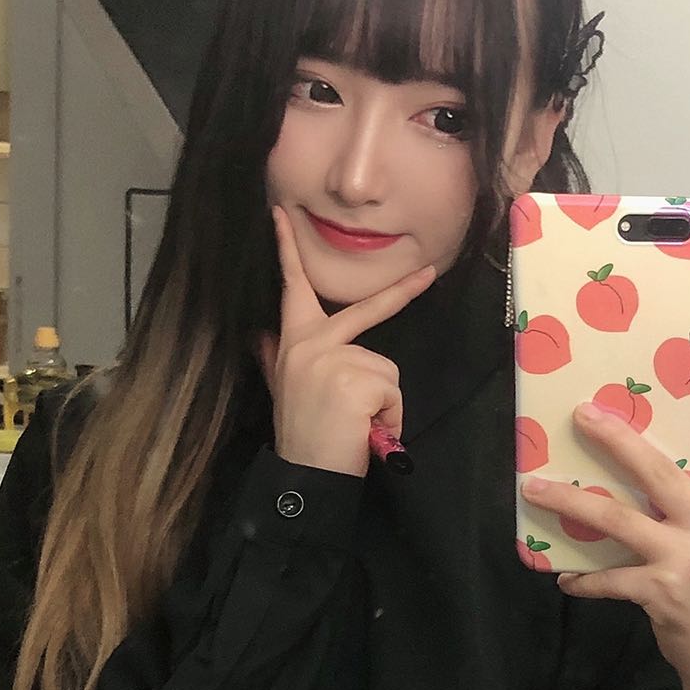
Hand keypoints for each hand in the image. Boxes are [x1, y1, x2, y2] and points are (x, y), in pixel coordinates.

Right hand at [257, 205, 435, 476]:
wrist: (305, 475)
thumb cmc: (301, 435)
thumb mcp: (282, 390)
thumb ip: (274, 359)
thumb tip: (259, 335)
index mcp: (293, 342)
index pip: (292, 289)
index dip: (286, 251)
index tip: (280, 214)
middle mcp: (310, 343)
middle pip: (366, 309)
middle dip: (403, 290)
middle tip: (430, 271)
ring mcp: (333, 358)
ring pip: (387, 368)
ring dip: (383, 402)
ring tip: (358, 425)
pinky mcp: (356, 378)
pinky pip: (393, 391)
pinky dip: (389, 417)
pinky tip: (364, 431)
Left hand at [519, 338, 689, 689]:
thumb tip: (637, 462)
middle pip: (660, 468)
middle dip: (616, 437)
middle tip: (580, 413)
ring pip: (620, 517)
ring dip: (571, 501)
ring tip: (534, 487)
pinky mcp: (665, 592)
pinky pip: (609, 576)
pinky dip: (582, 577)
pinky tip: (563, 576)